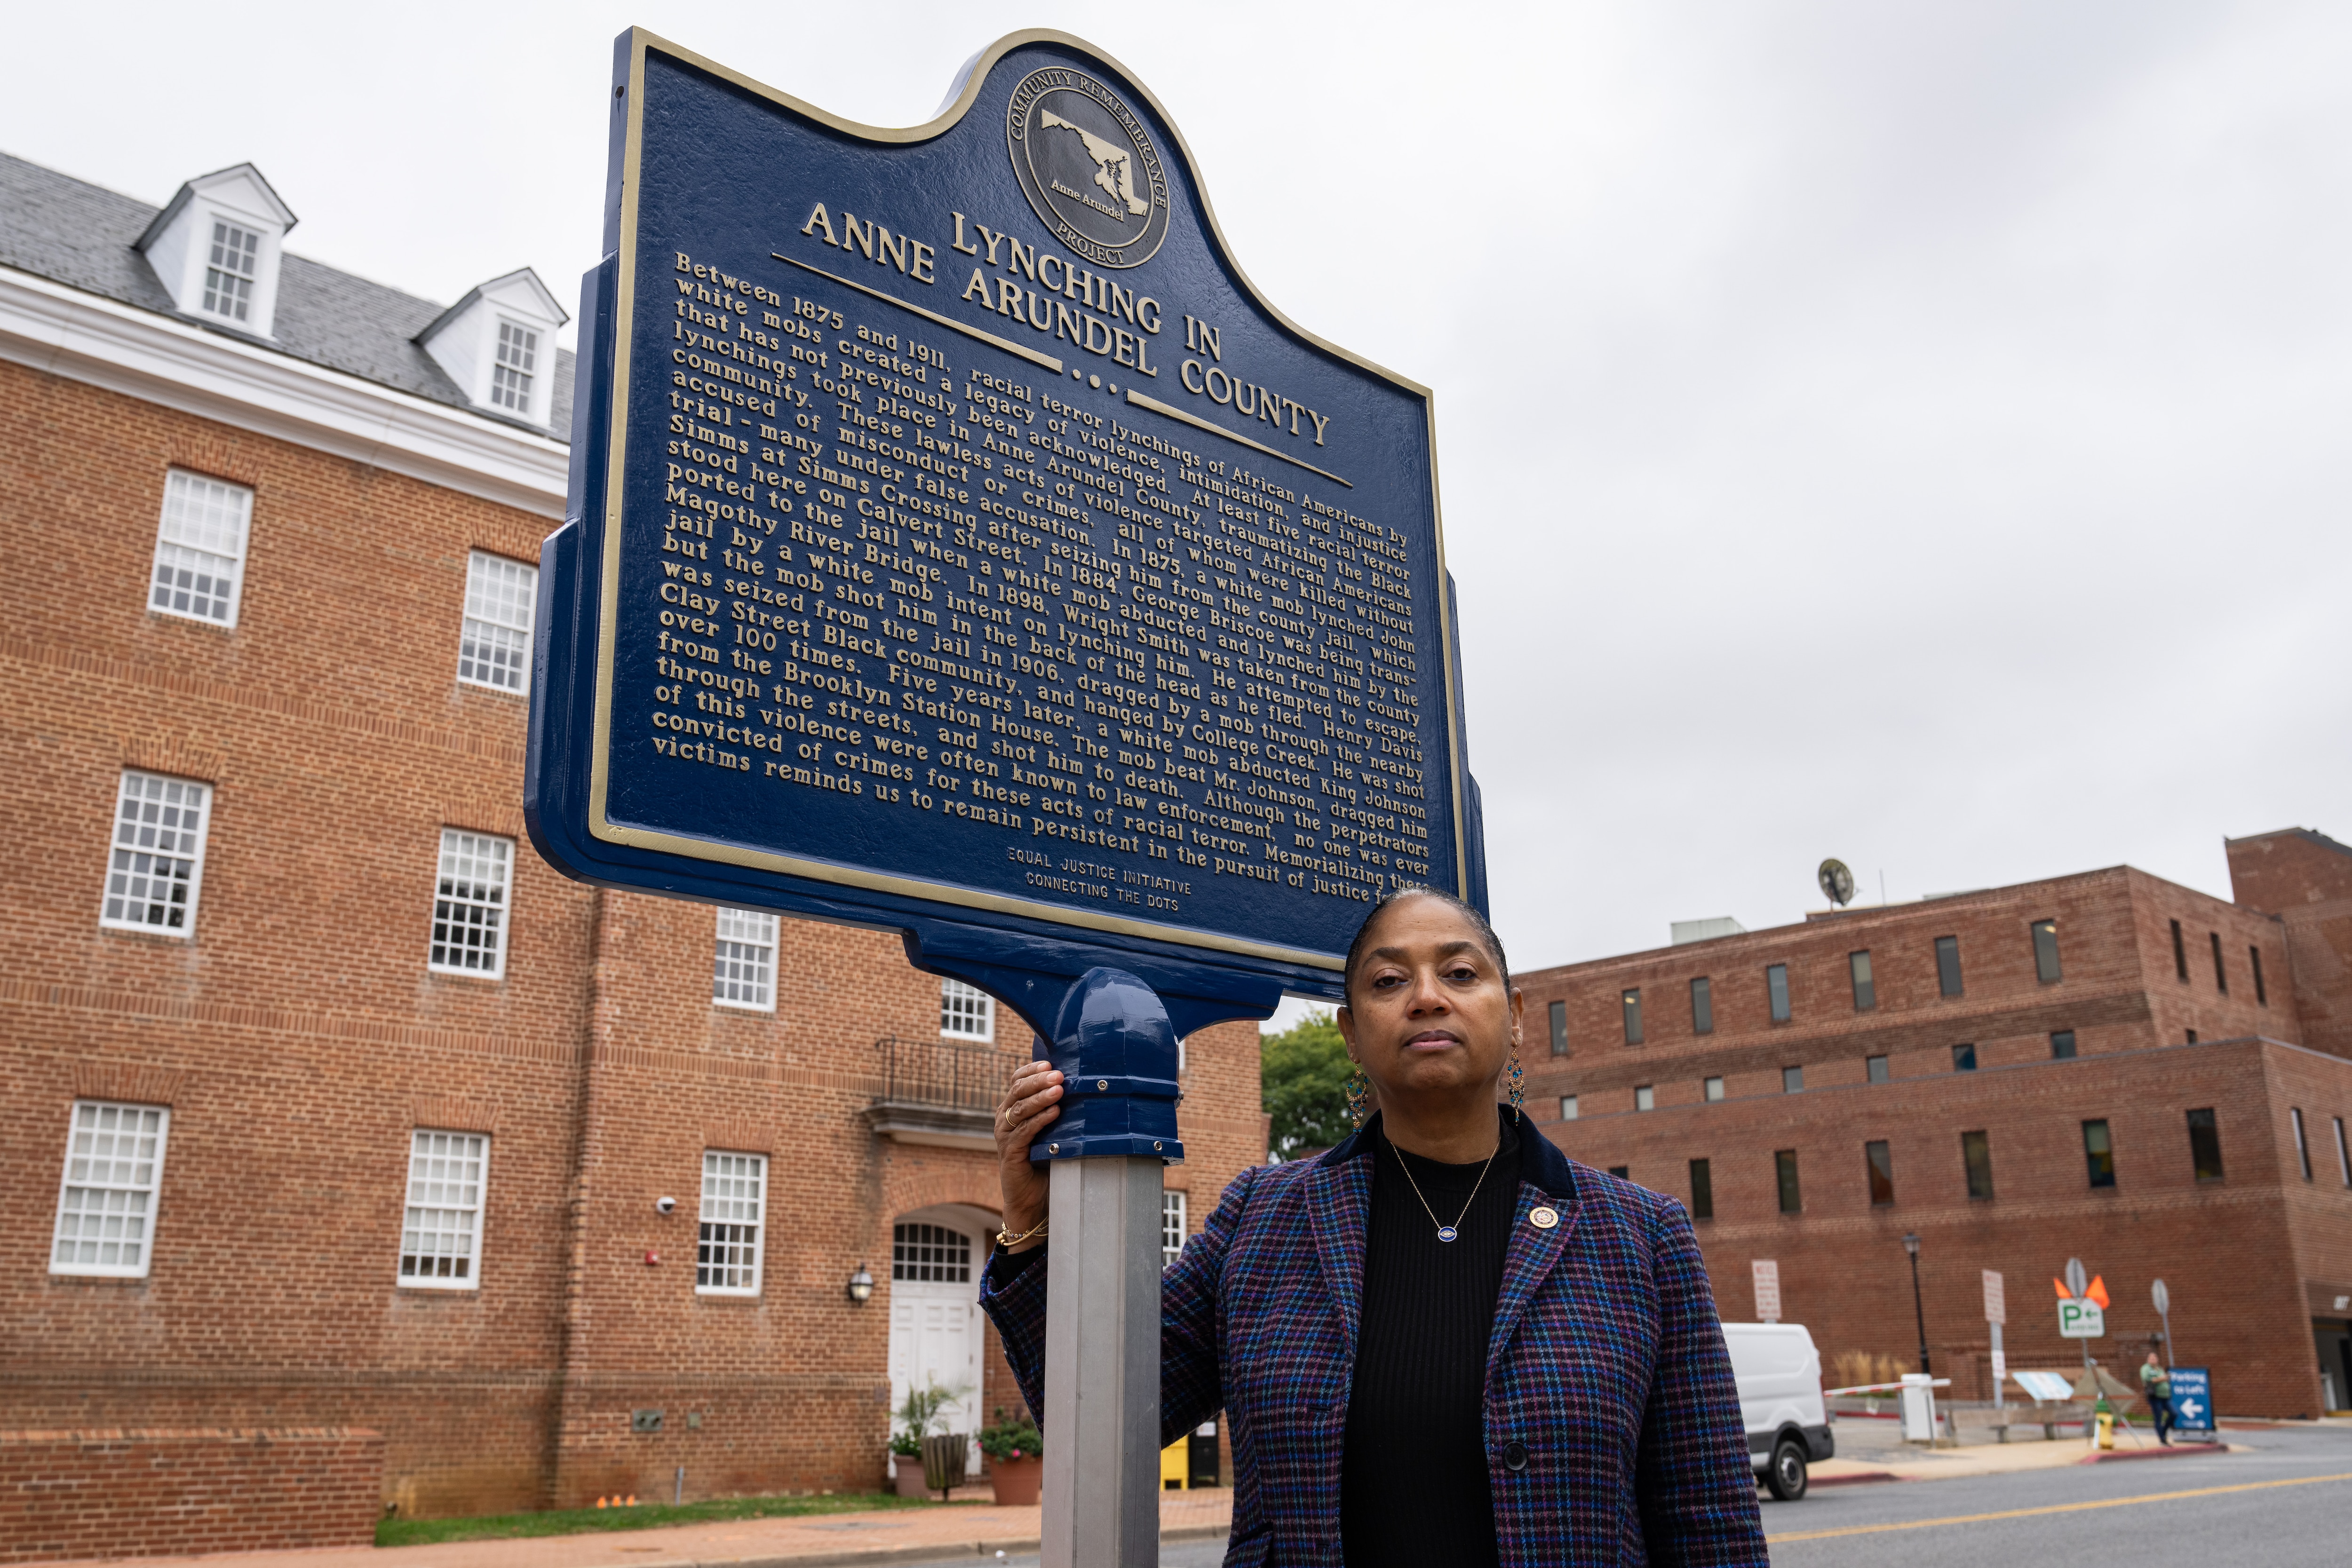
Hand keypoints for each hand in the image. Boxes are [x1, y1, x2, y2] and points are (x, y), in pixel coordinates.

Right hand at [994, 1060, 1062, 1250]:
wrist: (1033, 1200)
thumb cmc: (1046, 1161)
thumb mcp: (1052, 1131)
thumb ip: (1057, 1110)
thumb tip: (1083, 1086)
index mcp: (1012, 1109)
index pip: (1017, 1081)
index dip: (1032, 1070)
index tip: (1051, 1062)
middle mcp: (1004, 1120)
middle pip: (1017, 1091)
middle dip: (1038, 1081)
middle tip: (1058, 1074)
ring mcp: (1005, 1136)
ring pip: (1019, 1109)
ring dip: (1040, 1097)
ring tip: (1059, 1089)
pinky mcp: (1009, 1153)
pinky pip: (1023, 1132)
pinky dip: (1039, 1120)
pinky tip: (1055, 1112)